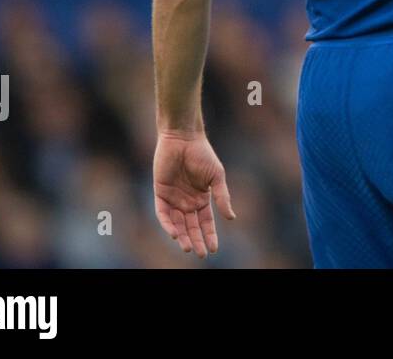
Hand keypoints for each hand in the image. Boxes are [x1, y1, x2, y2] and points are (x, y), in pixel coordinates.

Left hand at [153, 130, 235, 257]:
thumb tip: (232, 218)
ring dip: (182, 236)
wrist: (183, 138)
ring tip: (188, 247)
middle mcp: (188, 201)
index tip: (214, 249)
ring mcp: (174, 198)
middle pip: (191, 226)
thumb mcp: (217, 177)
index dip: (210, 235)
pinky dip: (168, 224)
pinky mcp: (160, 193)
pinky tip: (175, 233)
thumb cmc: (202, 154)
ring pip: (177, 223)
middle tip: (201, 254)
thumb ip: (222, 197)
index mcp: (202, 198)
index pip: (206, 222)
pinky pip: (163, 214)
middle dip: (196, 240)